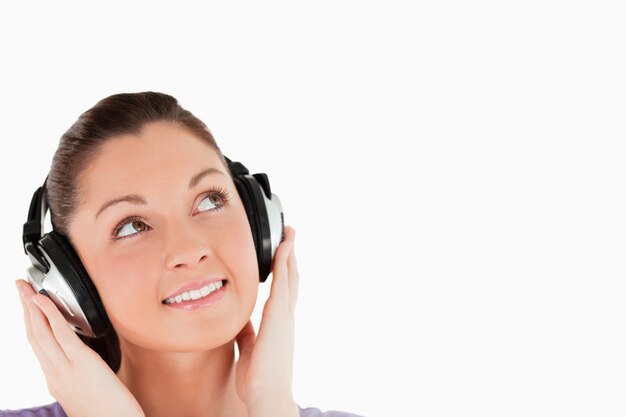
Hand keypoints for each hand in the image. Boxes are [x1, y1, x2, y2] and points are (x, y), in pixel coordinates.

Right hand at [15, 279, 144, 416]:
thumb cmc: (111, 413)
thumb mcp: (88, 392)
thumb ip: (79, 375)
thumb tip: (81, 359)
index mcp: (57, 381)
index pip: (38, 347)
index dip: (30, 323)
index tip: (27, 305)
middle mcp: (55, 375)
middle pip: (33, 336)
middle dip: (25, 309)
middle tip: (20, 287)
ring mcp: (65, 371)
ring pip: (41, 333)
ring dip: (32, 306)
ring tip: (26, 287)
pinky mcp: (81, 364)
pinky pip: (62, 335)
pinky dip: (51, 315)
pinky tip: (45, 301)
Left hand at [235, 226, 299, 416]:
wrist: (267, 394)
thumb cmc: (259, 378)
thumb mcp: (249, 349)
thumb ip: (246, 333)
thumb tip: (240, 321)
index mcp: (278, 325)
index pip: (283, 292)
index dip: (285, 273)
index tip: (284, 256)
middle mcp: (285, 317)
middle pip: (291, 279)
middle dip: (290, 257)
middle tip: (291, 237)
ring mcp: (284, 315)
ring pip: (290, 276)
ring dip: (289, 253)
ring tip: (289, 235)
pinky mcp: (278, 315)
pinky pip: (282, 282)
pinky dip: (283, 263)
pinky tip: (282, 248)